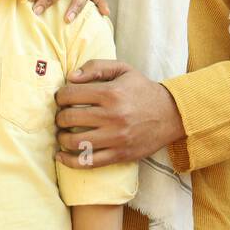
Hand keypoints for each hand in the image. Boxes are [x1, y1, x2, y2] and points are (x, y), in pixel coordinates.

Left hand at [53, 60, 185, 168]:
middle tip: (61, 116)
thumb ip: (95, 67)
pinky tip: (61, 155)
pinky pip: (88, 162)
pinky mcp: (119, 154)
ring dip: (61, 138)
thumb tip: (70, 77)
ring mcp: (116, 138)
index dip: (59, 96)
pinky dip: (69, 161)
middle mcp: (112, 116)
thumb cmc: (142, 90)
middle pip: (69, 118)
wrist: (171, 114)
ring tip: (63, 133)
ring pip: (74, 142)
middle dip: (59, 117)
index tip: (61, 99)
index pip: (70, 94)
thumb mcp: (123, 69)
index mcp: (111, 93)